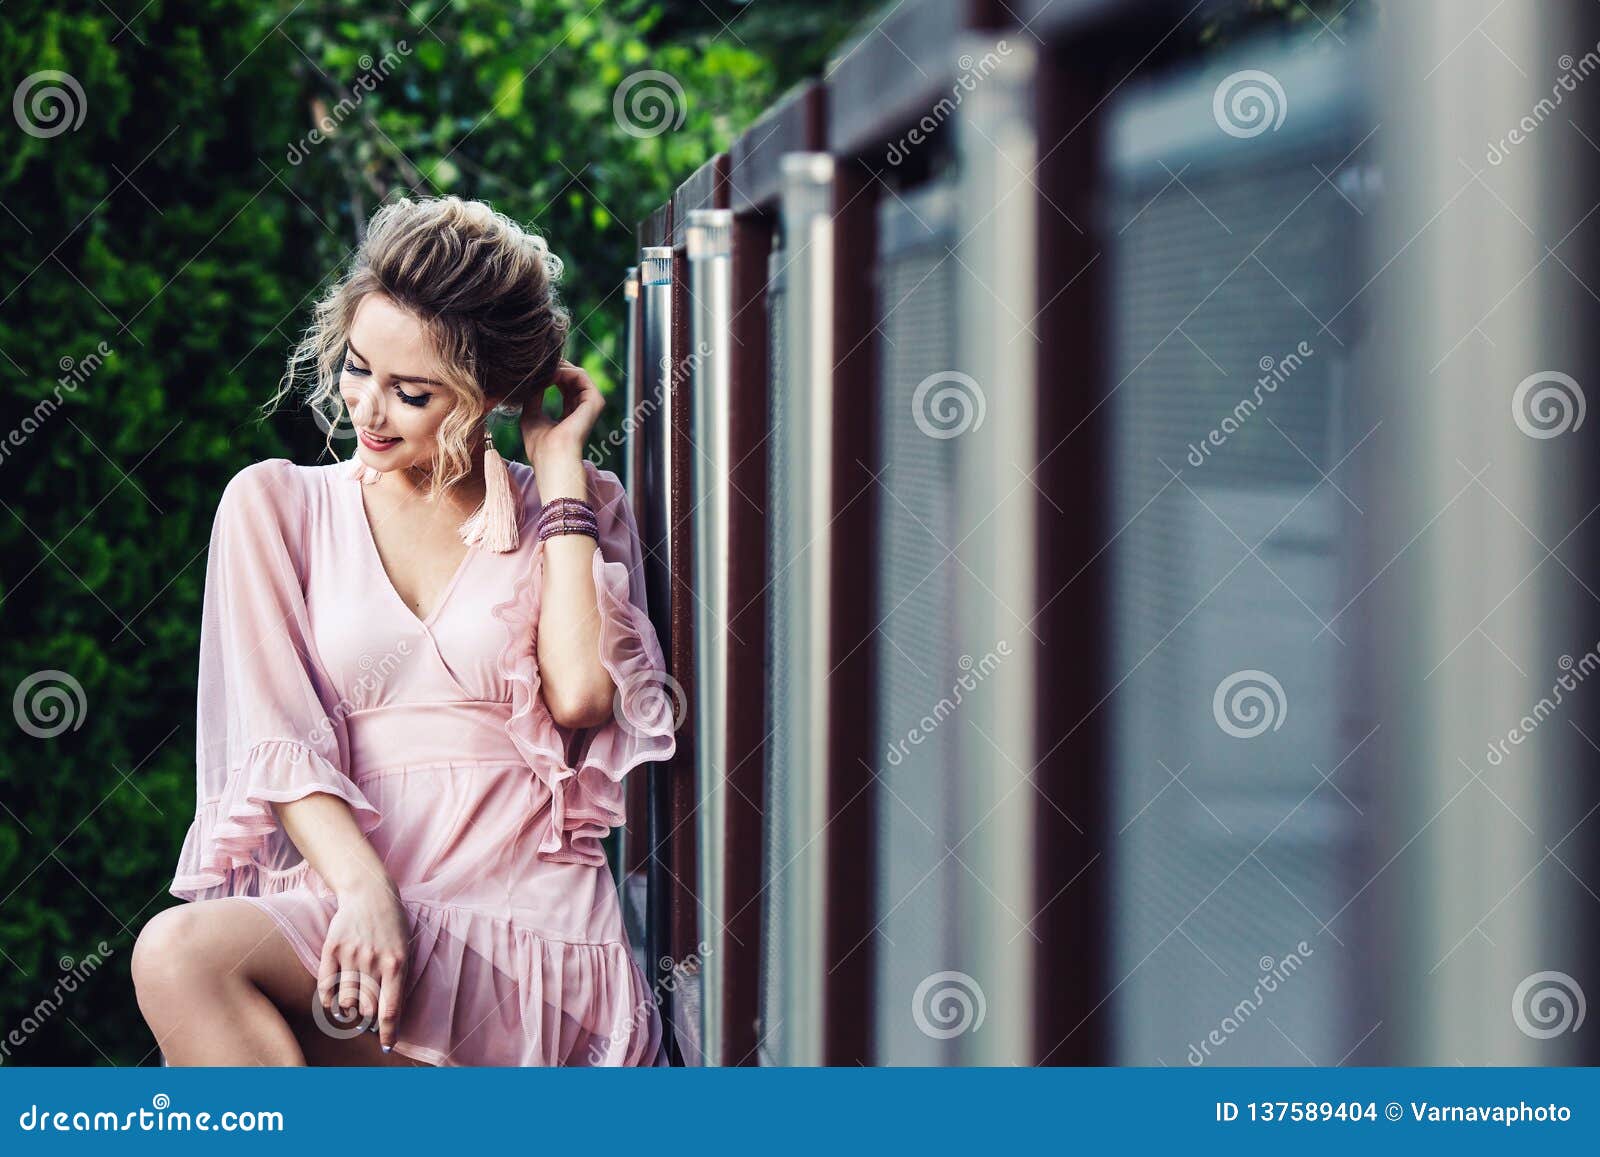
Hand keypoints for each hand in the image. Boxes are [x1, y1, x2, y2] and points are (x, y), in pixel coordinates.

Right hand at [317, 877, 410, 1051]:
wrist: (370, 893)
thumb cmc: (392, 926)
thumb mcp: (404, 950)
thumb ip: (397, 981)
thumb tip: (387, 1017)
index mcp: (397, 963)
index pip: (390, 1009)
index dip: (388, 1032)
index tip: (387, 1046)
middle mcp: (373, 961)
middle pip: (367, 1009)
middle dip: (369, 1019)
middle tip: (368, 1017)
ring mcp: (350, 955)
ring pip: (345, 1002)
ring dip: (349, 1011)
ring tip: (352, 1007)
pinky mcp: (331, 950)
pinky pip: (326, 987)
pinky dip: (329, 1001)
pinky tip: (335, 1001)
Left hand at [521, 359, 603, 471]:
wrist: (551, 456)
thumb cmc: (540, 445)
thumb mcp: (531, 414)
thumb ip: (534, 395)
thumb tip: (534, 377)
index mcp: (571, 415)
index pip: (564, 387)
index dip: (550, 375)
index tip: (534, 370)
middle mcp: (583, 408)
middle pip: (571, 378)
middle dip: (554, 367)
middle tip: (537, 363)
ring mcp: (591, 404)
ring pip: (576, 373)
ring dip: (557, 367)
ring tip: (541, 368)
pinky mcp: (595, 400)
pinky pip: (580, 375)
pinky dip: (564, 370)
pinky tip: (549, 373)